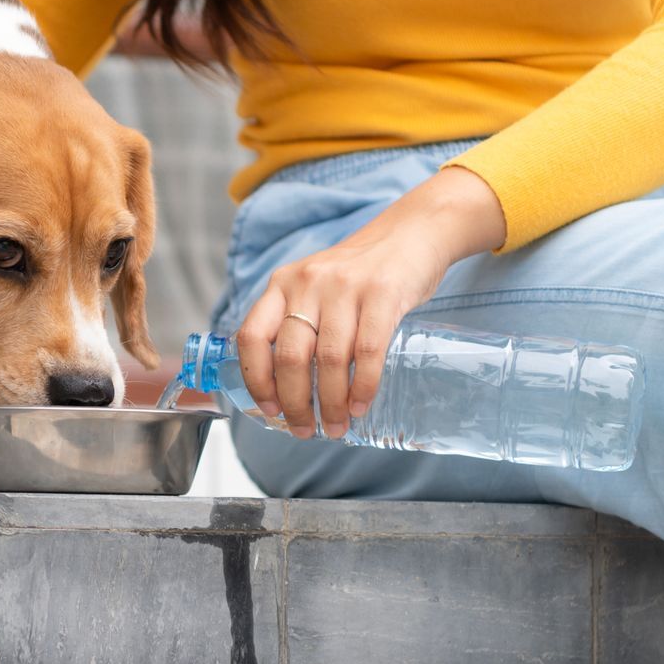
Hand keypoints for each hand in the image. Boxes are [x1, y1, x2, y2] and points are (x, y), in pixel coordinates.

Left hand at [236, 166, 504, 437]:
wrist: (411, 233)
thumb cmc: (360, 272)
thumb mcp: (315, 286)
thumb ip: (297, 322)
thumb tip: (284, 387)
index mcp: (282, 284)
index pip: (252, 337)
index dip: (257, 380)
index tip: (270, 410)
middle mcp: (307, 283)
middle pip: (289, 356)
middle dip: (296, 403)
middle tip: (306, 430)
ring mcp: (344, 287)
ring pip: (329, 360)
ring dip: (331, 403)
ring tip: (337, 426)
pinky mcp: (383, 293)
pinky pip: (368, 351)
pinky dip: (363, 386)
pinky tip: (361, 405)